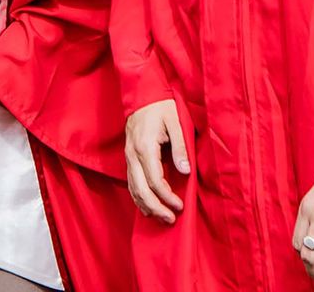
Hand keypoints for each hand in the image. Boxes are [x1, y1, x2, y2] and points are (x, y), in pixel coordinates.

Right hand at [124, 99, 189, 223]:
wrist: (142, 94)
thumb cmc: (160, 106)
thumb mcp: (175, 122)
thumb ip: (180, 147)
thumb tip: (186, 172)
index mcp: (145, 147)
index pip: (155, 181)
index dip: (167, 197)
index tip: (179, 206)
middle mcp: (133, 155)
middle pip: (142, 190)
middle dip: (156, 208)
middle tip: (171, 219)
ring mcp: (128, 156)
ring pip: (134, 189)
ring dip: (147, 206)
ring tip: (161, 218)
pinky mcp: (128, 157)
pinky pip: (131, 182)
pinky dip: (138, 197)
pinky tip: (147, 206)